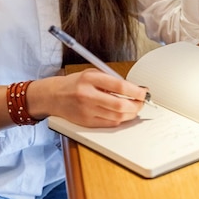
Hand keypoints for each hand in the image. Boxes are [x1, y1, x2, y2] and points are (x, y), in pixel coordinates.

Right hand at [28, 70, 147, 127]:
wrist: (54, 96)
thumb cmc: (75, 83)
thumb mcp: (92, 74)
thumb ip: (111, 80)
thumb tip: (133, 88)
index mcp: (90, 79)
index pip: (119, 86)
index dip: (136, 91)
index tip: (144, 92)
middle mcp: (87, 95)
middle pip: (120, 105)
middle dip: (136, 105)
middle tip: (141, 102)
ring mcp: (87, 111)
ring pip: (117, 117)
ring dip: (130, 113)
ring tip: (134, 108)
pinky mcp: (86, 123)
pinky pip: (109, 124)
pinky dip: (120, 120)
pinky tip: (123, 114)